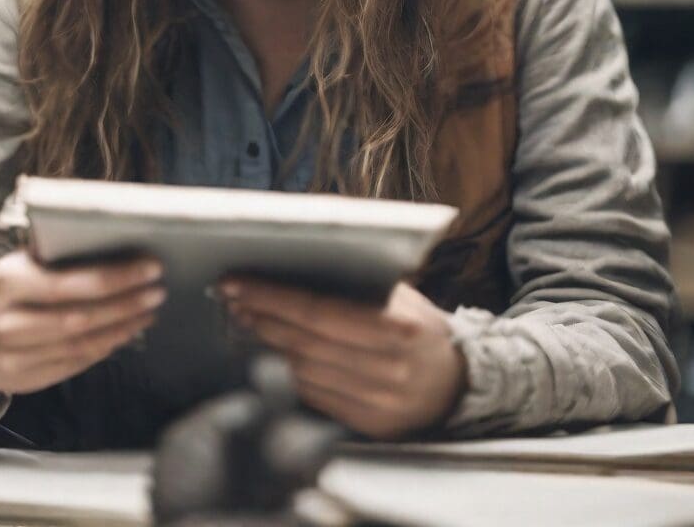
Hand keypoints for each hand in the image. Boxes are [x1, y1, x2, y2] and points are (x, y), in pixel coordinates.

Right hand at [0, 250, 165, 405]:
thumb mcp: (23, 264)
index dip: (114, 277)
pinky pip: (77, 361)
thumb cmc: (14, 289)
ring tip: (150, 309)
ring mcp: (13, 355)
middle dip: (126, 303)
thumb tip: (118, 242)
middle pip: (79, 316)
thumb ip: (58, 255)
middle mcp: (5, 321)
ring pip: (82, 343)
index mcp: (5, 279)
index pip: (68, 282)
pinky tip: (128, 330)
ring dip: (123, 325)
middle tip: (158, 290)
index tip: (150, 266)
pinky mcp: (26, 379)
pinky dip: (108, 344)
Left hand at [219, 279, 466, 438]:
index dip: (272, 298)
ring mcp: (380, 402)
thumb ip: (361, 287)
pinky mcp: (370, 425)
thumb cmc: (423, 331)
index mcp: (399, 326)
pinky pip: (315, 396)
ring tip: (248, 321)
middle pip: (305, 341)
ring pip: (304, 371)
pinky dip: (288, 372)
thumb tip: (300, 267)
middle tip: (234, 299)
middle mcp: (389, 368)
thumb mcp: (403, 298)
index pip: (319, 310)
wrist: (459, 385)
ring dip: (268, 345)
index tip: (239, 284)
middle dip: (262, 318)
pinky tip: (273, 352)